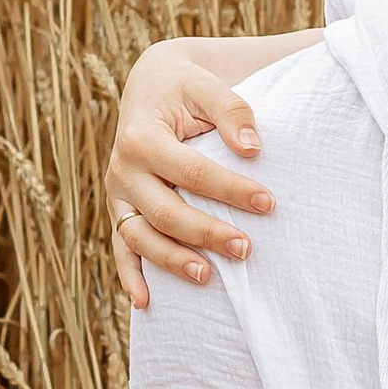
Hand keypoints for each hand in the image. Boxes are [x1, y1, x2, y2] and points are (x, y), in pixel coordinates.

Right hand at [110, 45, 273, 305]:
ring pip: (140, 236)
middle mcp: (123, 169)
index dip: (230, 190)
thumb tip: (252, 148)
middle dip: (206, 232)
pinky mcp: (120, 209)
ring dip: (171, 260)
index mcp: (142, 138)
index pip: (192, 173)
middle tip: (247, 249)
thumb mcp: (207, 87)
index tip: (269, 203)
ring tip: (208, 276)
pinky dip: (130, 276)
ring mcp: (118, 194)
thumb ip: (231, 111)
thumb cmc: (186, 88)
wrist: (151, 86)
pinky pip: (121, 247)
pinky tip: (146, 302)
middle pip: (166, 211)